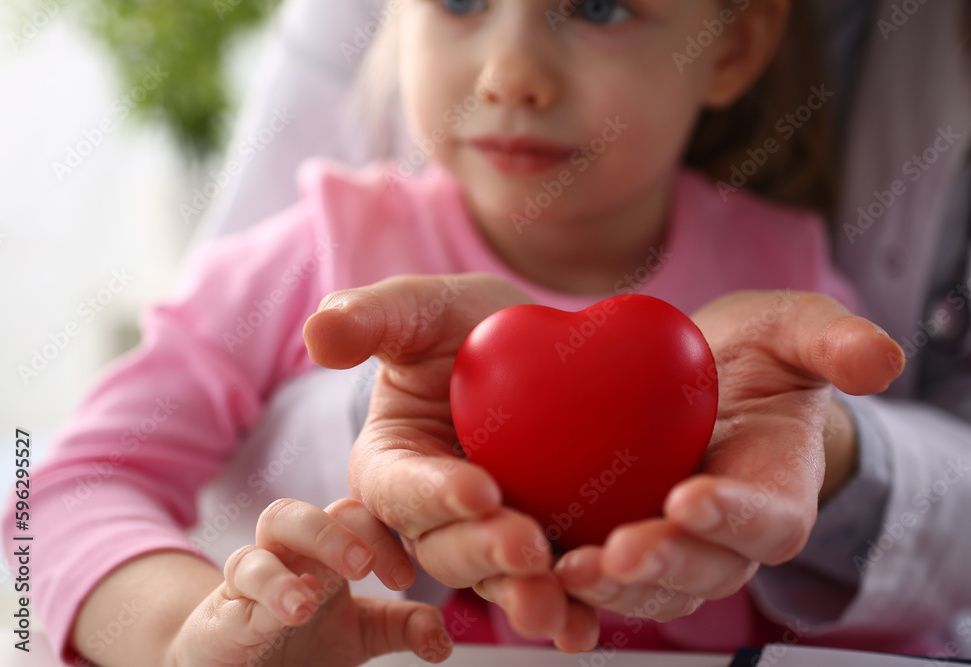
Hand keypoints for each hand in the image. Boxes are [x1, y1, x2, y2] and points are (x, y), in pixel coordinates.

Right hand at [165, 498, 451, 666]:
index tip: (406, 578)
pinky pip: (244, 575)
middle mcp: (292, 550)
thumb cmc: (297, 642)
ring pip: (275, 522)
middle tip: (366, 566)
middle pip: (313, 505)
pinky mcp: (223, 605)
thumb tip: (443, 638)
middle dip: (339, 529)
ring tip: (321, 591)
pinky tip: (294, 608)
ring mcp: (255, 572)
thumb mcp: (359, 635)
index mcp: (327, 550)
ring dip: (306, 547)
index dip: (383, 536)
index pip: (356, 516)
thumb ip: (402, 627)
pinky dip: (270, 588)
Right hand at [303, 274, 599, 651]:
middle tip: (527, 547)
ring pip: (493, 579)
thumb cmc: (463, 326)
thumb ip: (370, 319)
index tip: (478, 489)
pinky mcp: (534, 549)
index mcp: (391, 466)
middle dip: (483, 553)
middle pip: (445, 549)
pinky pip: (545, 586)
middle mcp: (429, 516)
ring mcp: (484, 538)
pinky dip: (564, 612)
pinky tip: (584, 628)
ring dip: (521, 596)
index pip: (401, 488)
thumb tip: (317, 338)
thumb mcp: (422, 309)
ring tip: (555, 606)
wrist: (532, 350)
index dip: (434, 494)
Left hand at [553, 291, 903, 621]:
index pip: (766, 518)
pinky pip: (603, 578)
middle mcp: (729, 537)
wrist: (702, 382)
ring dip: (610, 590)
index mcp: (777, 493)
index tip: (691, 498)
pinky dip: (574, 585)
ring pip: (651, 590)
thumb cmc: (755, 358)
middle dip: (664, 566)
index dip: (734, 516)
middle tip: (619, 553)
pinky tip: (530, 571)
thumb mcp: (792, 331)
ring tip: (564, 572)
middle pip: (705, 570)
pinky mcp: (625, 546)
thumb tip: (882, 358)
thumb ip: (832, 340)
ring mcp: (677, 550)